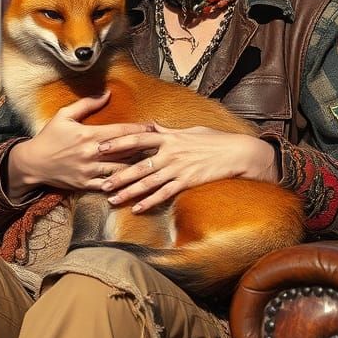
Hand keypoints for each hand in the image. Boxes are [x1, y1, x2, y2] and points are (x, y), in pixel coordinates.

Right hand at [7, 92, 156, 198]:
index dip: (138, 129)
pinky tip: (135, 182)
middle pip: (124, 151)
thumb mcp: (64, 115)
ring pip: (119, 170)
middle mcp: (90, 153)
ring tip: (154, 164)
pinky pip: (107, 185)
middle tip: (161, 145)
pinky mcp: (85, 184)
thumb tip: (107, 93)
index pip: (119, 132)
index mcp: (87, 135)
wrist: (32, 163)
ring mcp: (88, 171)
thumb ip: (86, 104)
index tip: (153, 127)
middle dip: (144, 147)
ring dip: (137, 167)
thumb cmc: (49, 136)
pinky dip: (122, 184)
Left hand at [98, 124, 279, 212]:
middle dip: (117, 174)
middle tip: (99, 182)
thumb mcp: (189, 131)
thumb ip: (167, 132)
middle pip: (137, 164)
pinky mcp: (187, 182)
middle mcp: (170, 152)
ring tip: (112, 199)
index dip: (117, 142)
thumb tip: (150, 128)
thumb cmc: (215, 140)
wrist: (238, 152)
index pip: (137, 138)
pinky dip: (150, 202)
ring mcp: (178, 168)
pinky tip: (137, 209)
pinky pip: (165, 194)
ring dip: (128, 192)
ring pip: (147, 182)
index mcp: (169, 137)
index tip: (100, 146)